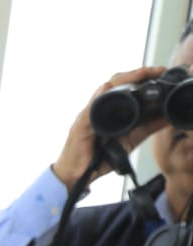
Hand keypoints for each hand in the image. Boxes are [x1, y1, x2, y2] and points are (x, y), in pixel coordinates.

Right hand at [53, 65, 170, 186]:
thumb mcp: (130, 140)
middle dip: (136, 74)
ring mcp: (88, 116)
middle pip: (115, 83)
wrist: (77, 175)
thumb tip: (168, 117)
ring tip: (140, 72)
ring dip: (122, 80)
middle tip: (156, 70)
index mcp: (109, 110)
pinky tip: (106, 89)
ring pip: (103, 91)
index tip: (160, 72)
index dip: (142, 76)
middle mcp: (98, 109)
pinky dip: (97, 98)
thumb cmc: (98, 157)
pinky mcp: (80, 126)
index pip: (124, 86)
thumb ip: (147, 128)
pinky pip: (89, 110)